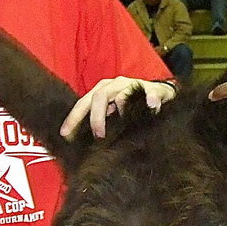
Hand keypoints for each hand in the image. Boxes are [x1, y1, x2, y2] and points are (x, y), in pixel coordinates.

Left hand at [61, 76, 175, 138]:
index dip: (74, 119)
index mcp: (101, 91)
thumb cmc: (132, 106)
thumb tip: (80, 140)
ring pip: (122, 94)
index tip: (65, 135)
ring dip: (120, 107)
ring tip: (122, 120)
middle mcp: (114, 85)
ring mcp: (133, 85)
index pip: (83, 104)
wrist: (161, 96)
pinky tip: (152, 106)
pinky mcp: (152, 89)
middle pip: (99, 97)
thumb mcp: (112, 114)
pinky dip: (151, 99)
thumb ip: (100, 122)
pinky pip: (150, 93)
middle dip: (96, 117)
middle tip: (98, 135)